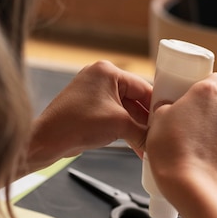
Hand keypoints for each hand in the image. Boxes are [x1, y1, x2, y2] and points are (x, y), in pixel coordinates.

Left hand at [24, 61, 151, 172]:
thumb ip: (141, 131)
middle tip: (160, 135)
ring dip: (136, 129)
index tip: (169, 119)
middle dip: (146, 121)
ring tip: (149, 144)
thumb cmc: (76, 125)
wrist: (47, 140)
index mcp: (108, 72)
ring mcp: (93, 95)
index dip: (157, 106)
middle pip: (135, 100)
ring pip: (125, 112)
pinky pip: (114, 119)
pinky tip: (135, 146)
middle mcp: (100, 79)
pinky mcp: (88, 111)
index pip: (143, 87)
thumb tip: (156, 141)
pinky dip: (124, 131)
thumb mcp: (118, 125)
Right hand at [146, 73, 216, 206]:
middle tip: (188, 122)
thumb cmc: (171, 150)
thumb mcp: (158, 119)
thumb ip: (167, 107)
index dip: (208, 85)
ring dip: (212, 128)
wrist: (188, 182)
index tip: (196, 96)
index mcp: (207, 91)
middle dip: (207, 110)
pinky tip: (201, 154)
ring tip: (192, 142)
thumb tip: (168, 109)